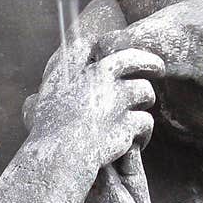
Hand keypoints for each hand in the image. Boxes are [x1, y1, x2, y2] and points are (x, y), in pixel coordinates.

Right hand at [25, 35, 164, 173]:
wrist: (58, 158)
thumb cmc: (48, 134)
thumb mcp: (43, 100)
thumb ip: (56, 81)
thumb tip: (61, 67)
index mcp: (73, 71)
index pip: (91, 45)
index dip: (105, 44)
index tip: (115, 51)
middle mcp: (96, 80)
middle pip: (131, 58)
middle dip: (150, 62)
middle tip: (159, 68)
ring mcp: (114, 100)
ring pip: (145, 91)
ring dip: (145, 102)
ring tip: (138, 115)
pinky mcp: (127, 123)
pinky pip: (146, 121)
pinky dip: (144, 133)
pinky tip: (138, 140)